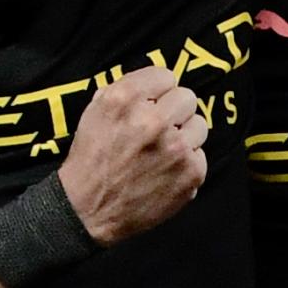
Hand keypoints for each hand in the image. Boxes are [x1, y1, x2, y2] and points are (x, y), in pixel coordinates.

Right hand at [57, 65, 207, 245]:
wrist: (86, 211)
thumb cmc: (91, 161)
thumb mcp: (95, 112)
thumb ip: (125, 89)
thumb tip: (157, 82)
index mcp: (125, 99)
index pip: (166, 76)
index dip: (157, 92)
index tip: (151, 105)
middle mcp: (153, 120)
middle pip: (187, 98)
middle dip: (172, 112)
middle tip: (157, 130)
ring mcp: (175, 147)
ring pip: (199, 125)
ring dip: (183, 136)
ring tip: (162, 152)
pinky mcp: (191, 173)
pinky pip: (201, 155)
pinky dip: (186, 164)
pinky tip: (165, 172)